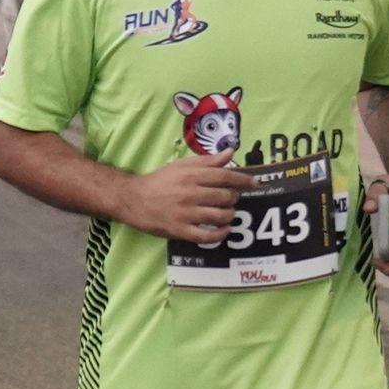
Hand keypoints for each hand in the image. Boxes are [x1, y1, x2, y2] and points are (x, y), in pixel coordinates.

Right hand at [121, 152, 250, 242]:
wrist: (133, 199)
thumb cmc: (160, 181)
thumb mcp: (182, 166)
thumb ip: (207, 161)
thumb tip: (230, 152)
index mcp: (191, 175)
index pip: (224, 176)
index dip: (243, 180)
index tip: (254, 183)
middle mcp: (190, 193)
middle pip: (225, 196)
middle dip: (234, 198)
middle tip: (232, 199)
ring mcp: (185, 213)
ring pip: (219, 216)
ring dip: (229, 215)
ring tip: (228, 214)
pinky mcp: (180, 230)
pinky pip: (206, 235)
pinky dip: (220, 234)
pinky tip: (224, 230)